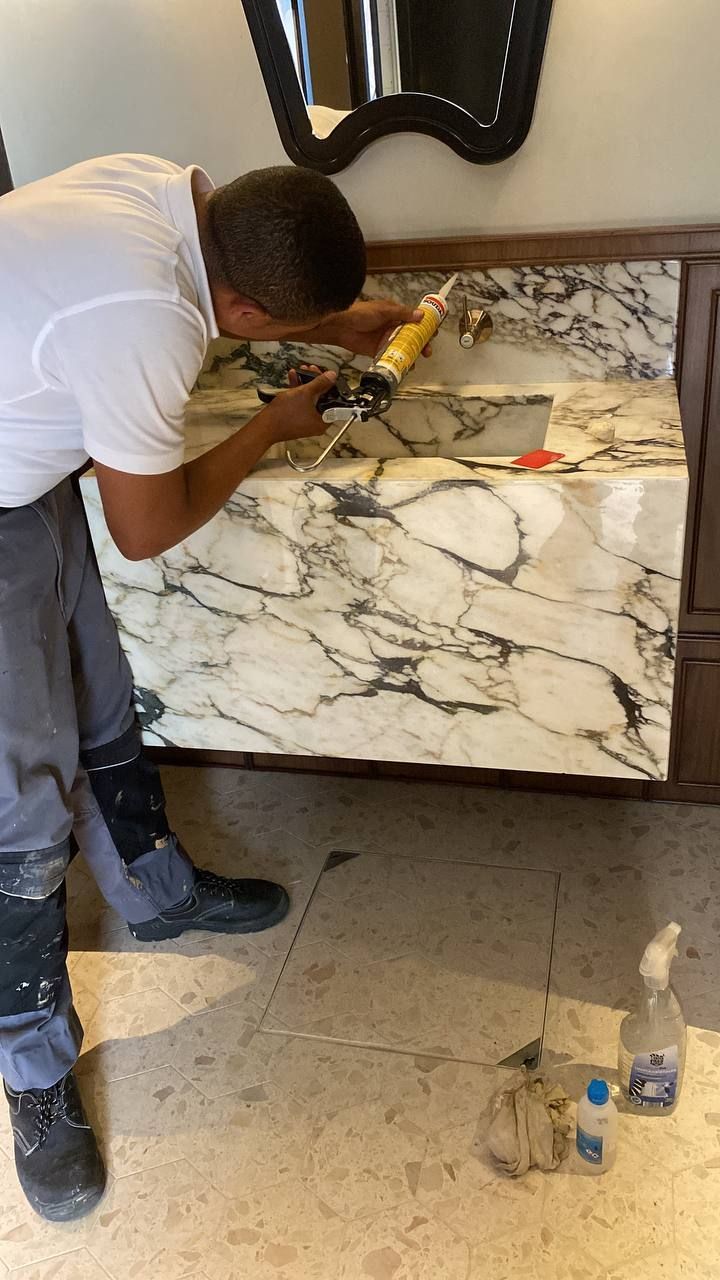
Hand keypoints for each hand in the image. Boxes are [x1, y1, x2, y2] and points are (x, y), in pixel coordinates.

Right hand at [260, 368, 336, 443]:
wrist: (264, 426)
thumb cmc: (283, 415)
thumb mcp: (304, 393)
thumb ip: (320, 383)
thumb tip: (332, 376)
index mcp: (323, 421)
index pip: (334, 400)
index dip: (331, 385)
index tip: (326, 376)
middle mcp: (317, 423)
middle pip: (322, 398)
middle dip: (315, 381)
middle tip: (312, 370)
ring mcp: (306, 421)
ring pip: (310, 398)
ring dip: (305, 383)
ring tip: (301, 371)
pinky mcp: (297, 418)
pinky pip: (301, 402)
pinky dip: (298, 391)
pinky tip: (293, 378)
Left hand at [315, 300, 432, 358]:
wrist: (341, 326)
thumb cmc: (360, 313)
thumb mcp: (384, 310)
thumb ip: (402, 313)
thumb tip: (420, 315)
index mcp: (395, 314)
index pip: (414, 320)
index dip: (424, 326)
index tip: (433, 332)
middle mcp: (392, 327)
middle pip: (411, 336)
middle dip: (421, 343)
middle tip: (427, 350)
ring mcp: (386, 339)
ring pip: (403, 348)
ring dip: (411, 354)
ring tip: (417, 359)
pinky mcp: (378, 350)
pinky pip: (391, 357)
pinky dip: (398, 361)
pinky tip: (405, 366)